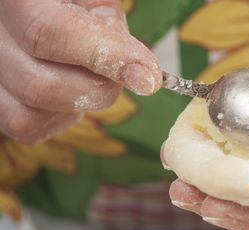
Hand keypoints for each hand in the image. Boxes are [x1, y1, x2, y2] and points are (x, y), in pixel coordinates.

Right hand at [0, 0, 161, 143]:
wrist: (40, 14)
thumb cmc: (72, 5)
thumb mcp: (94, 1)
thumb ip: (110, 29)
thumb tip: (140, 72)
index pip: (49, 31)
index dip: (102, 56)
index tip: (148, 78)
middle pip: (41, 85)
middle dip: (98, 89)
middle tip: (122, 74)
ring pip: (33, 113)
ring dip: (80, 103)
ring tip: (88, 75)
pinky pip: (30, 128)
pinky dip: (62, 117)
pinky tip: (70, 90)